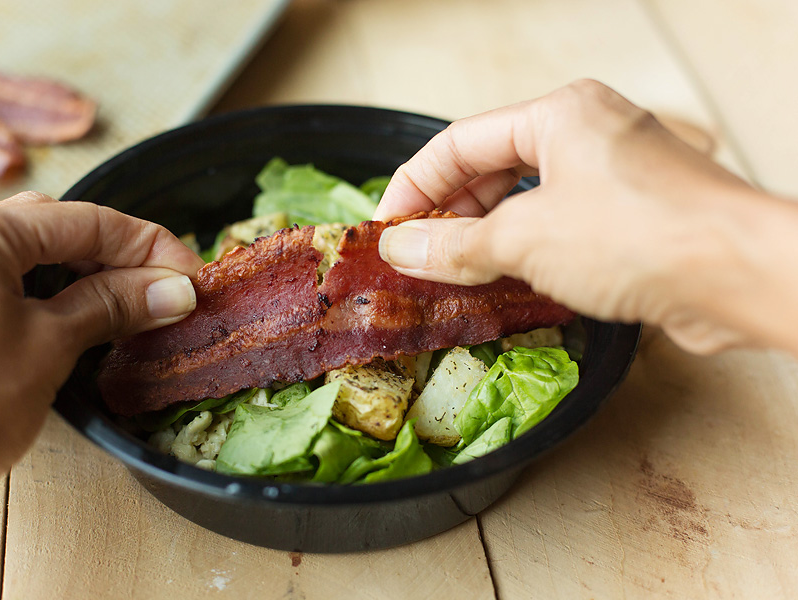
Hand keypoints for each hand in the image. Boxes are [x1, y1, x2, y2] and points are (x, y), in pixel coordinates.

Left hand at [0, 192, 201, 570]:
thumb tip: (173, 290)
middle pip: (55, 228)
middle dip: (119, 258)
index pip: (87, 222)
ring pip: (26, 251)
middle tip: (167, 291)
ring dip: (83, 273)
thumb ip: (114, 304)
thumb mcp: (51, 345)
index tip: (191, 274)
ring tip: (132, 304)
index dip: (151, 247)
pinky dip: (44, 288)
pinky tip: (78, 312)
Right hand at [375, 80, 797, 355]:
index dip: (415, 185)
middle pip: (493, 169)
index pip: (460, 142)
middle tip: (415, 257)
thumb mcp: (525, 238)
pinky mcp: (634, 220)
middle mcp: (589, 135)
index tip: (387, 227)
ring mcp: (615, 177)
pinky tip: (502, 284)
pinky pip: (560, 229)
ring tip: (450, 276)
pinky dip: (525, 254)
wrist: (739, 274)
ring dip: (485, 239)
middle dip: (449, 214)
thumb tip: (401, 249)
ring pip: (527, 202)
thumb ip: (455, 244)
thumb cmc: (638, 235)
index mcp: (560, 114)